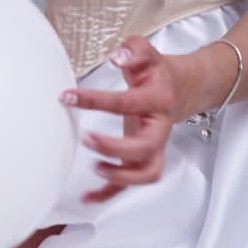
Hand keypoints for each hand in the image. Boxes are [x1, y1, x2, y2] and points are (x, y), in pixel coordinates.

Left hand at [61, 37, 182, 202]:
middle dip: (115, 147)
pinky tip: (86, 198)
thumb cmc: (157, 74)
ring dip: (120, 176)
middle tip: (86, 138)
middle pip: (145, 147)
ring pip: (146, 172)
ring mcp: (152, 147)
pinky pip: (130, 183)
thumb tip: (117, 56)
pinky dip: (109, 194)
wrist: (180, 89)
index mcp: (157, 101)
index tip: (67, 96)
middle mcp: (159, 128)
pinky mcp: (142, 159)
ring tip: (94, 169)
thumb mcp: (147, 53)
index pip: (127, 102)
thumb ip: (133, 50)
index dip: (96, 100)